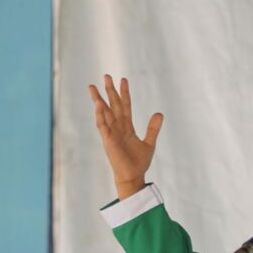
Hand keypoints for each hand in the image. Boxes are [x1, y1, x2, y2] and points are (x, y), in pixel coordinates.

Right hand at [88, 74, 163, 198]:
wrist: (133, 176)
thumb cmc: (139, 162)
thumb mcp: (149, 142)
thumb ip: (153, 128)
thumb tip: (159, 113)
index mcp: (127, 127)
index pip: (125, 106)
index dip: (124, 93)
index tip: (123, 80)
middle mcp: (118, 127)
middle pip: (113, 105)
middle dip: (109, 91)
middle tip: (106, 76)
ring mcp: (111, 133)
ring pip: (104, 113)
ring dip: (99, 100)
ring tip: (93, 87)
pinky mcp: (108, 141)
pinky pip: (103, 126)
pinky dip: (100, 115)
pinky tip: (98, 105)